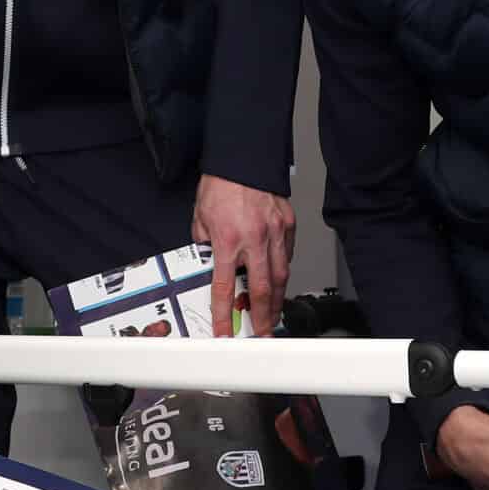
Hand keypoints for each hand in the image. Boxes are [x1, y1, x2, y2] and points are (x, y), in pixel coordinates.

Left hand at [192, 175, 293, 335]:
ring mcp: (274, 232)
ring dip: (277, 298)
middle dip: (262, 316)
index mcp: (228, 240)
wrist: (243, 158)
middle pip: (261, 289)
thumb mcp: (200, 218)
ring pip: (281, 275)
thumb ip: (205, 244)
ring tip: (274, 313)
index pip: (224, 287)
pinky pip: (287, 253)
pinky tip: (280, 277)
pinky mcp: (287, 223)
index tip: (224, 330)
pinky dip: (284, 268)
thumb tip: (209, 261)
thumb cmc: (221, 184)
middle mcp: (254, 239)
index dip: (223, 314)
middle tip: (263, 331)